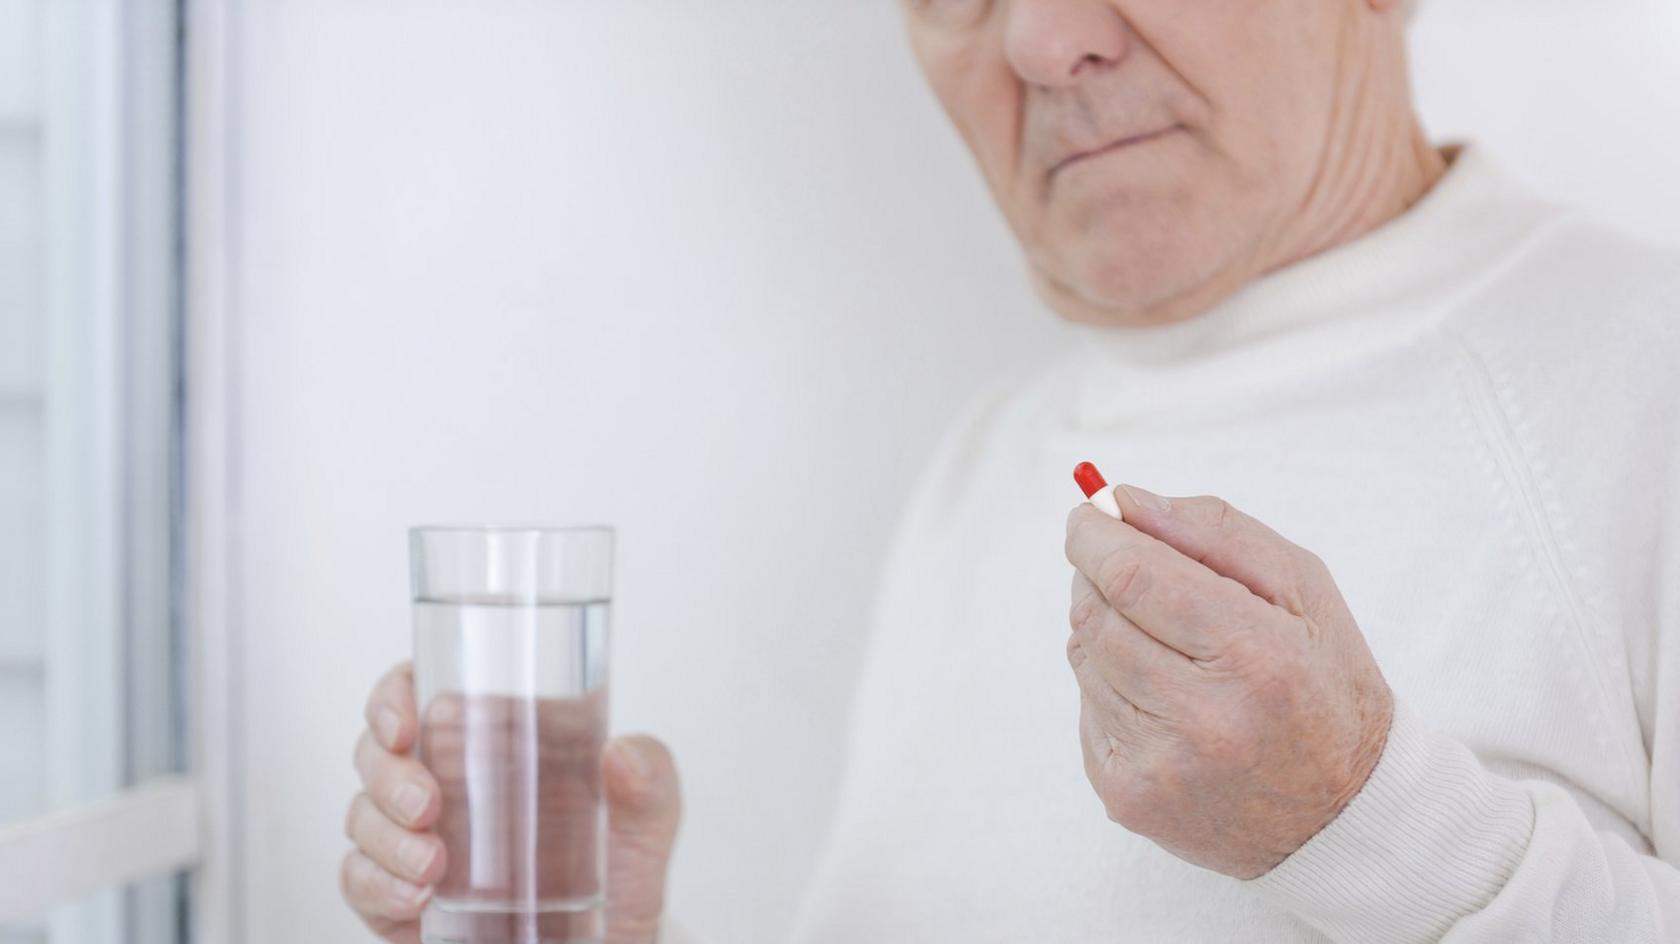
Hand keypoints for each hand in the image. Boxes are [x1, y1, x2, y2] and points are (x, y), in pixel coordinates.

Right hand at [342, 662, 681, 943]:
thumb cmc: (618, 874)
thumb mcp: (646, 823)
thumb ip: (652, 783)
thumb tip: (622, 754)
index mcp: (496, 739)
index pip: (424, 688)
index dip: (395, 695)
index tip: (405, 722)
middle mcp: (446, 781)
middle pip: (378, 750)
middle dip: (387, 774)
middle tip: (427, 807)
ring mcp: (417, 838)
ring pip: (362, 813)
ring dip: (384, 835)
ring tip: (432, 867)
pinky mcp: (400, 894)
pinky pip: (358, 878)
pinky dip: (374, 883)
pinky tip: (414, 896)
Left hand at [1063, 485, 1391, 878]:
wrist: (1341, 817)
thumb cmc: (1324, 685)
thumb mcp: (1303, 591)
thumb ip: (1214, 531)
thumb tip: (1125, 502)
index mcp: (1258, 657)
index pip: (1133, 576)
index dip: (1096, 537)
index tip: (1088, 517)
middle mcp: (1204, 720)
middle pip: (1095, 614)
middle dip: (1095, 576)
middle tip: (1122, 566)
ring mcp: (1159, 766)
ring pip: (1085, 658)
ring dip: (1106, 632)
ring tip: (1166, 645)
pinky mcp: (1128, 798)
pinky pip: (1086, 709)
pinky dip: (1109, 686)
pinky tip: (1164, 700)